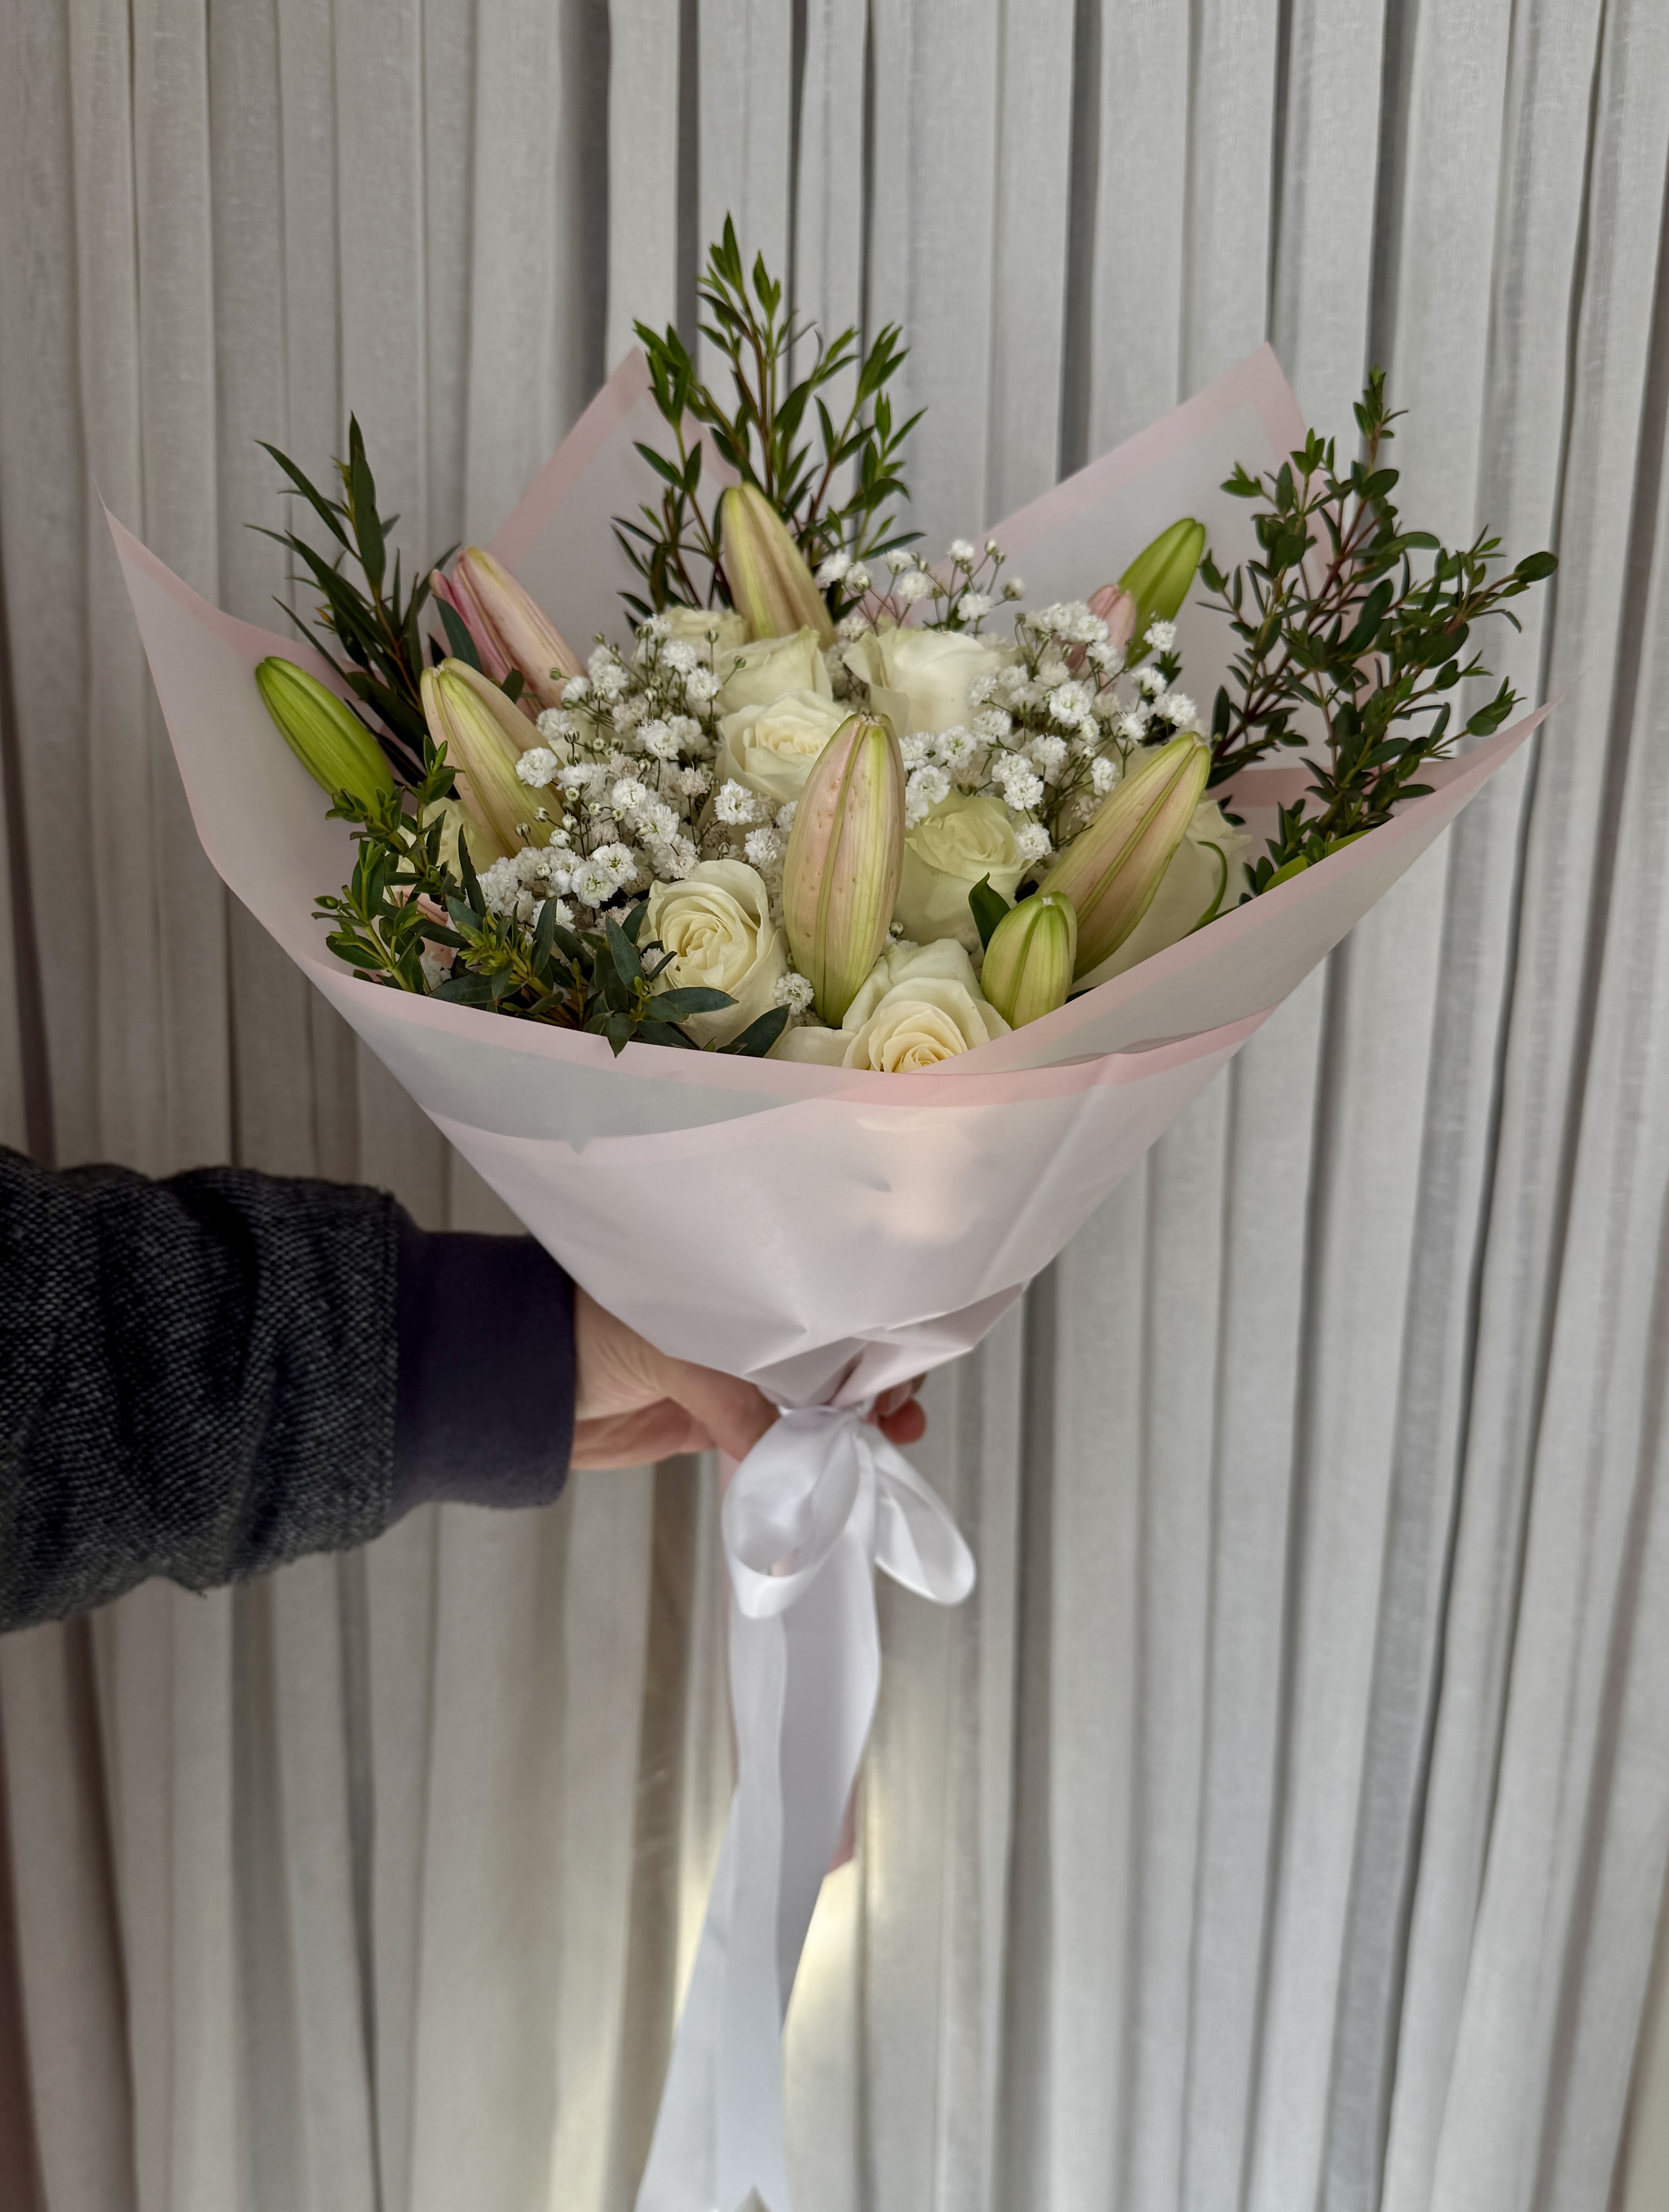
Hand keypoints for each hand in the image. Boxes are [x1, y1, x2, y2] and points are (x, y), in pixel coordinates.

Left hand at [570, 1289, 926, 1468]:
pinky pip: (776, 1440)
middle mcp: (744, 1324)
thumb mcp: (676, 1353)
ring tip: (894, 1437)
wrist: (518, 1385)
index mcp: (740, 1280)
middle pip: (831, 1350)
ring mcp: (731, 1376)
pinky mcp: (713, 1422)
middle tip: (902, 1410)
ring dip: (853, 1420)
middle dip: (876, 1377)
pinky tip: (839, 1467)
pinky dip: (809, 1456)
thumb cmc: (583, 1333)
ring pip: (813, 1398)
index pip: (825, 1299)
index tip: (903, 1362)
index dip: (870, 1330)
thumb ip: (739, 1405)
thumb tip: (798, 1467)